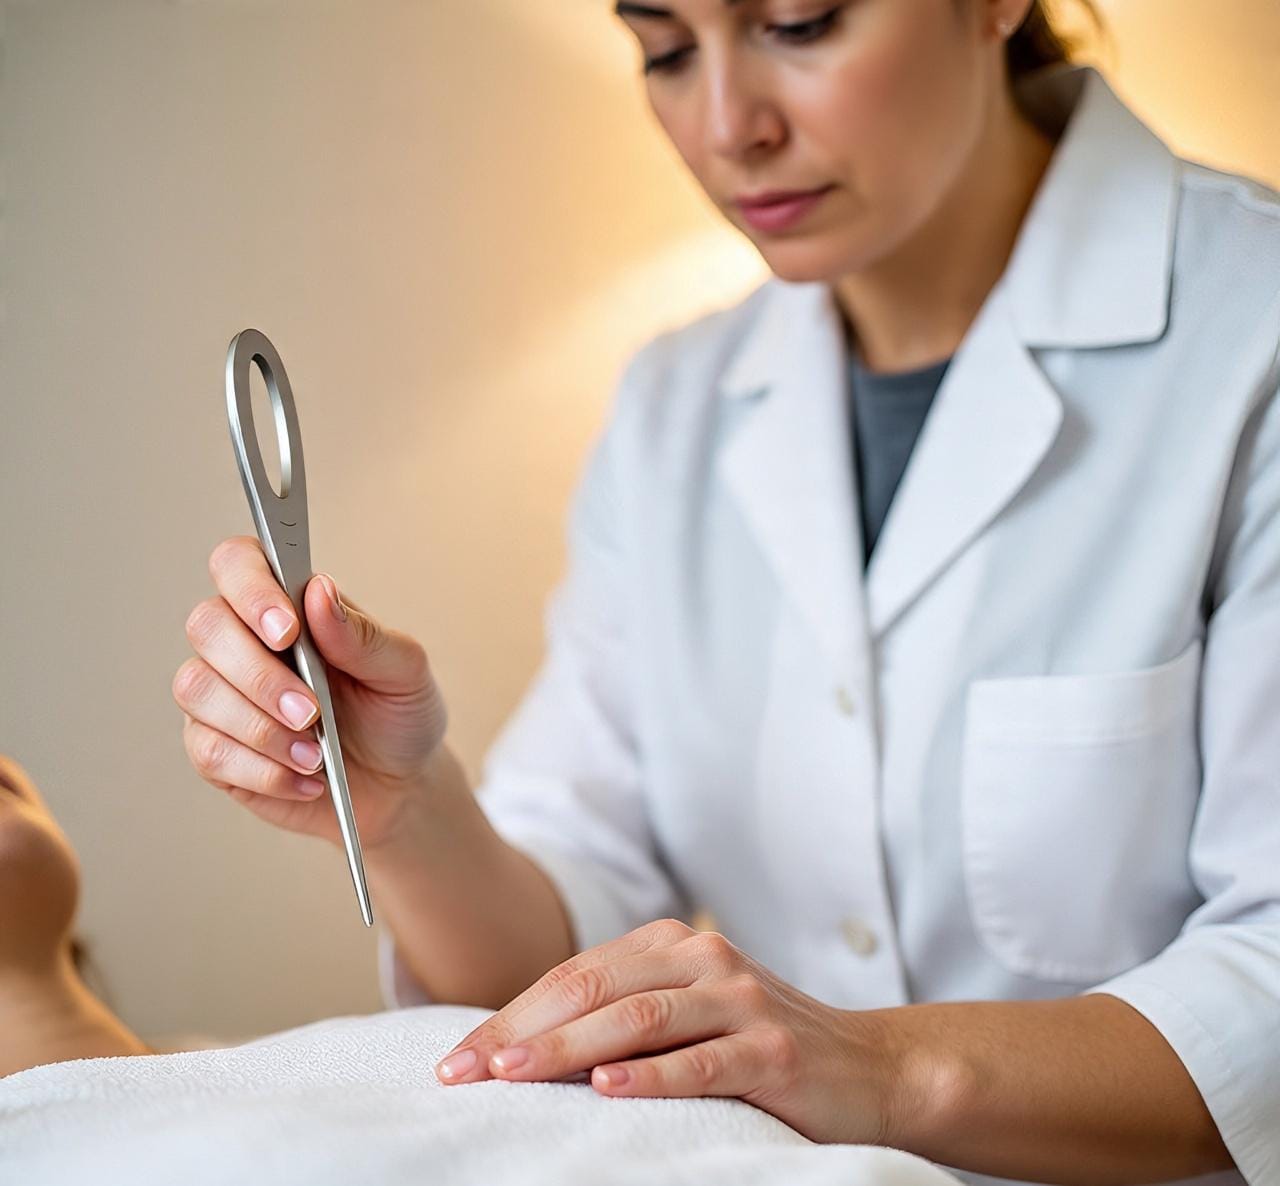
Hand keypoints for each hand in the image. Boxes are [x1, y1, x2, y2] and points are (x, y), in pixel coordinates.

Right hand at [173, 536, 448, 848]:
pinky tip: (303, 777)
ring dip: (260, 728)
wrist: (398, 784)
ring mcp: (222, 693)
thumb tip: (319, 592)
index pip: (239, 564)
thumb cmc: (398, 715)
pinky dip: (262, 770)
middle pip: (207, 626)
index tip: (288, 630)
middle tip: (312, 712)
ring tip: (314, 754)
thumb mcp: (404, 671)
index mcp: (291, 605)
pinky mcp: (215, 747)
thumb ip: (362, 634)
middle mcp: (246, 640)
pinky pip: (208, 750)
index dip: (251, 589)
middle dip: (260, 675)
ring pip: (196, 689)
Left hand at [433, 918, 902, 1145]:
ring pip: (639, 1017)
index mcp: (673, 943)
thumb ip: (618, 1014)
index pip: (575, 975)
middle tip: (464, 1071)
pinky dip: (651, 1075)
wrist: (866, 1067)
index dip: (511, 1014)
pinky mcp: (774, 1049)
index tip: (457, 1060)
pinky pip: (701, 1062)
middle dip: (522, 1031)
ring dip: (569, 1049)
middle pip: (595, 988)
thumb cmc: (755, 1044)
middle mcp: (704, 958)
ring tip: (514, 1074)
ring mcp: (742, 999)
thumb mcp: (685, 1014)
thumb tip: (514, 1048)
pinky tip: (606, 1090)